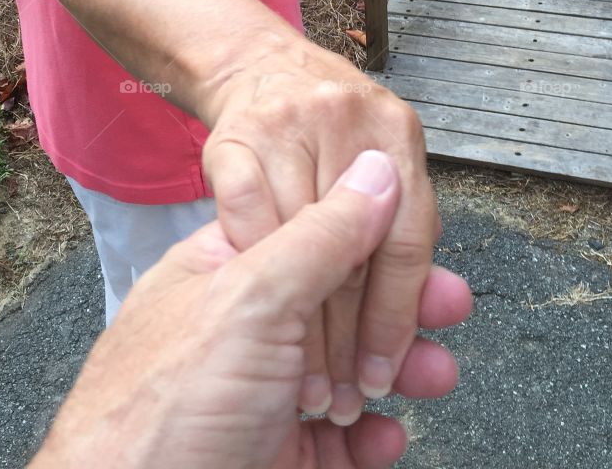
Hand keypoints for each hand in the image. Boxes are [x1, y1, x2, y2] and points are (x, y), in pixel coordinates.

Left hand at [29, 151, 470, 468]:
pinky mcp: (275, 458)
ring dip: (398, 373)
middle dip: (400, 309)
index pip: (312, 236)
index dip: (372, 237)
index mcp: (225, 274)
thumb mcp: (251, 300)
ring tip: (433, 376)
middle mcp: (243, 333)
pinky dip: (373, 440)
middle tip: (449, 309)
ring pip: (349, 375)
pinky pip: (341, 444)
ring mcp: (259, 399)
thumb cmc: (162, 409)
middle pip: (339, 305)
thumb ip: (321, 235)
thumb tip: (376, 170)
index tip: (426, 245)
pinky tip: (387, 437)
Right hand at [199, 39, 439, 424]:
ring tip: (305, 379)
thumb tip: (445, 304)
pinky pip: (244, 220)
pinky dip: (252, 272)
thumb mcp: (380, 166)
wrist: (256, 64)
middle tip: (346, 392)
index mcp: (397, 131)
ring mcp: (287, 126)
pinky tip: (259, 313)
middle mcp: (348, 119)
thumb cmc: (325, 130)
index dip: (397, 317)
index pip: (407, 240)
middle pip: (352, 251)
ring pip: (297, 247)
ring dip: (299, 326)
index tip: (386, 372)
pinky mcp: (232, 140)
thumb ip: (403, 234)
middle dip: (349, 336)